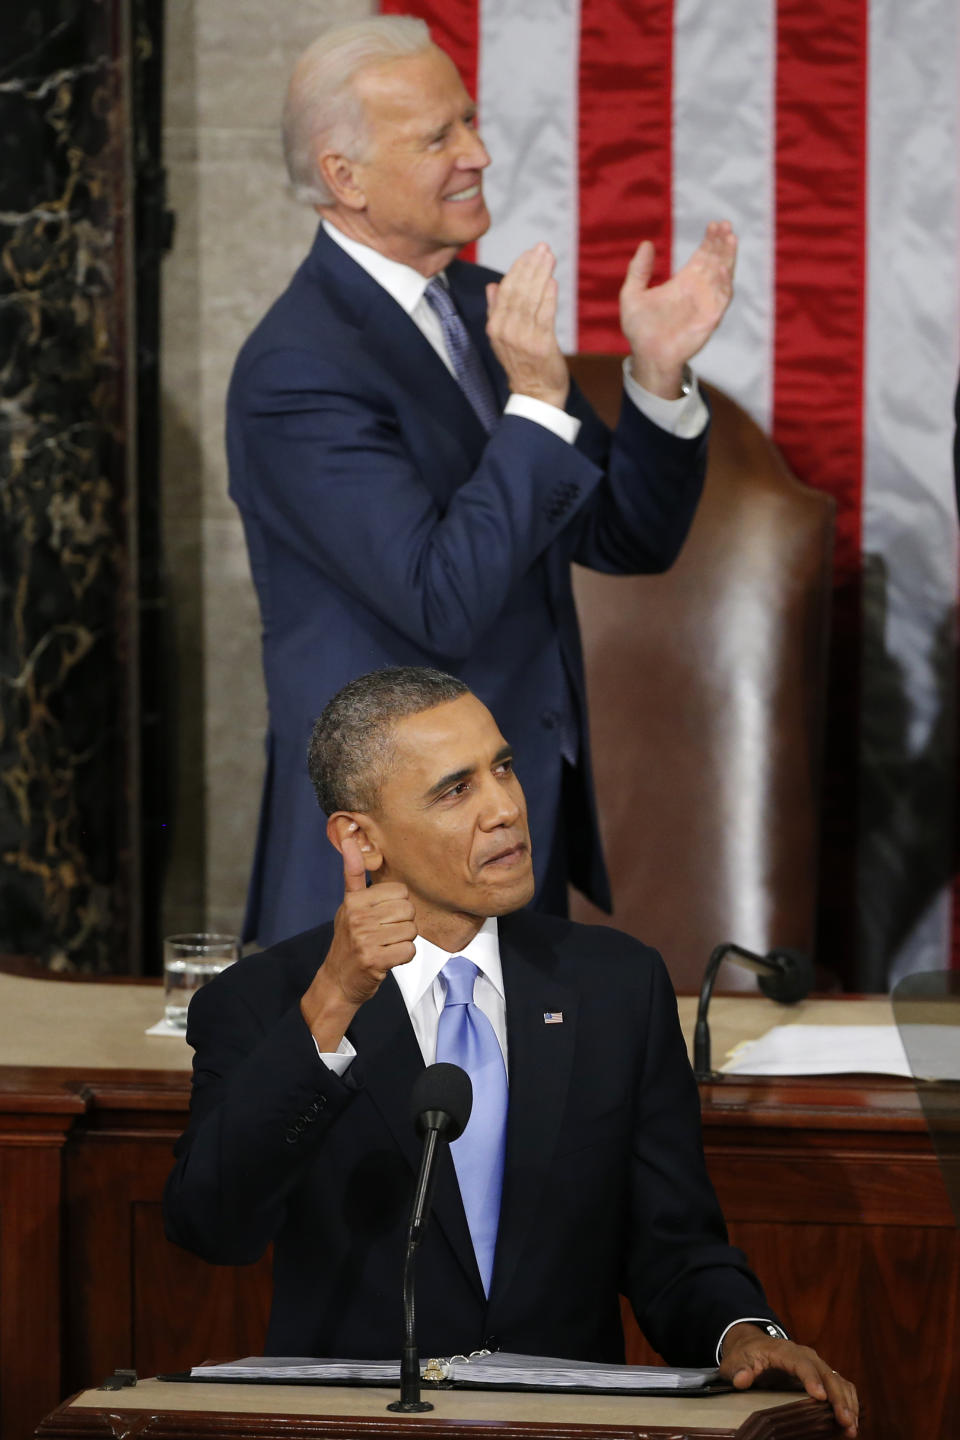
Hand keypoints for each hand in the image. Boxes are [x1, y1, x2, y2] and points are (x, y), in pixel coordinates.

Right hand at [300, 833, 416, 1048]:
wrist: (337, 981)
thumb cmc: (349, 940)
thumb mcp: (349, 904)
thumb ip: (352, 873)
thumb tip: (349, 839)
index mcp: (354, 900)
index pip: (401, 892)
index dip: (398, 906)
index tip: (383, 917)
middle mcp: (357, 917)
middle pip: (408, 911)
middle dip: (403, 924)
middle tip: (385, 934)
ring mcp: (364, 939)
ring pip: (411, 931)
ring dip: (403, 941)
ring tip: (386, 946)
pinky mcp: (374, 960)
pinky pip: (408, 950)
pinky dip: (403, 957)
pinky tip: (389, 959)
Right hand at [486, 242, 568, 409]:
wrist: (535, 394)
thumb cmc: (523, 364)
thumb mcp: (502, 338)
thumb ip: (496, 310)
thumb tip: (492, 285)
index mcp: (495, 327)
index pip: (505, 291)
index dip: (517, 269)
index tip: (529, 252)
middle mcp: (506, 331)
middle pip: (518, 291)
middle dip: (530, 266)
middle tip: (542, 247)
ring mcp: (523, 338)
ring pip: (531, 299)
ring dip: (541, 275)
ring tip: (550, 257)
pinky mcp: (541, 344)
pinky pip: (545, 315)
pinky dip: (549, 296)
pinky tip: (553, 281)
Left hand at [620, 219, 736, 397]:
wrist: (647, 356)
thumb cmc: (640, 329)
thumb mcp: (632, 294)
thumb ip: (638, 270)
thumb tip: (646, 244)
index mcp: (683, 281)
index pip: (702, 255)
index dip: (710, 240)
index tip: (714, 224)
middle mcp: (698, 289)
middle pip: (715, 260)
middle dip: (722, 243)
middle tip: (725, 225)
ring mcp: (706, 303)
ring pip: (722, 275)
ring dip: (727, 257)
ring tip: (731, 238)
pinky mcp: (710, 318)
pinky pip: (721, 298)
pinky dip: (724, 283)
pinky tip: (723, 268)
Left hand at [718, 1325, 858, 1436]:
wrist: (753, 1346)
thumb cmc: (746, 1355)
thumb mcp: (736, 1360)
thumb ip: (738, 1369)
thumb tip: (741, 1379)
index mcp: (785, 1351)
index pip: (801, 1363)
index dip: (811, 1378)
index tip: (820, 1397)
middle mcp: (806, 1356)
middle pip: (827, 1373)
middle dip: (838, 1397)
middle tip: (845, 1422)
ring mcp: (816, 1366)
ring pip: (838, 1381)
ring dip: (848, 1403)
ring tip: (851, 1429)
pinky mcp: (821, 1377)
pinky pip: (841, 1387)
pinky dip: (849, 1403)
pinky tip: (851, 1423)